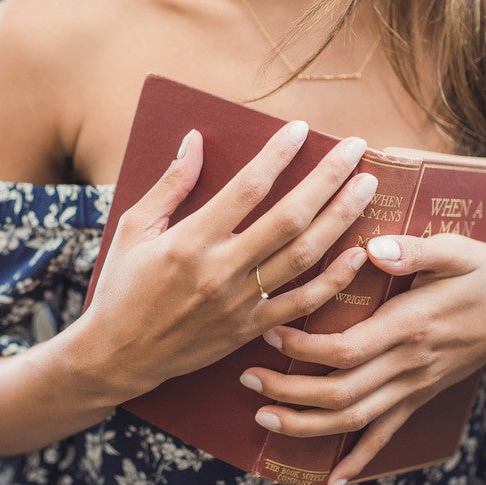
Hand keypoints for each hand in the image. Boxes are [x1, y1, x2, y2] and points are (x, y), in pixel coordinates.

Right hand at [76, 121, 377, 405]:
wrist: (118, 355)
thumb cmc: (122, 286)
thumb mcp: (132, 228)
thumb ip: (169, 185)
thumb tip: (194, 140)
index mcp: (190, 241)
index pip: (247, 187)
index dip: (278, 154)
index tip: (301, 129)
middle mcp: (222, 270)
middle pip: (289, 217)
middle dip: (327, 179)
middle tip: (356, 148)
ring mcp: (241, 303)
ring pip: (304, 256)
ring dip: (340, 219)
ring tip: (366, 187)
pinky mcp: (251, 328)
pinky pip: (302, 304)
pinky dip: (333, 279)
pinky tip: (357, 252)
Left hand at [239, 233, 485, 484]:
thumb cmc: (483, 277)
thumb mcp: (457, 252)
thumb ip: (415, 250)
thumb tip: (370, 249)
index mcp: (409, 326)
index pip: (345, 350)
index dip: (302, 348)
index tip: (268, 331)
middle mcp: (407, 365)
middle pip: (339, 392)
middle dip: (288, 391)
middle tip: (247, 379)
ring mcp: (413, 387)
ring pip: (354, 420)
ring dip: (306, 424)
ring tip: (264, 419)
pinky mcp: (418, 397)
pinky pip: (385, 436)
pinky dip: (357, 459)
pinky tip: (331, 479)